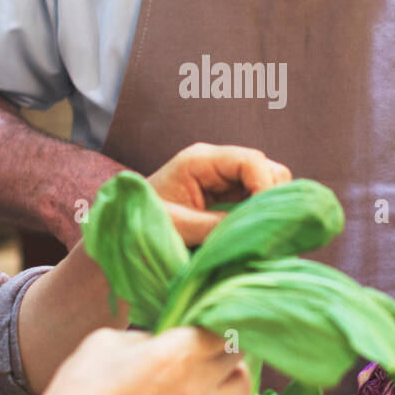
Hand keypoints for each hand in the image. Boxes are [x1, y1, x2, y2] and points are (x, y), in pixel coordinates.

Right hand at [40, 325, 250, 394]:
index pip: (221, 325)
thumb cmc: (80, 385)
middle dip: (222, 343)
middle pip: (235, 354)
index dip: (215, 317)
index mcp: (176, 351)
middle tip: (203, 342)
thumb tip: (168, 339)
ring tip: (214, 371)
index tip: (202, 318)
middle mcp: (195, 383)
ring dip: (233, 374)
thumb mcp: (110, 340)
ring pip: (243, 388)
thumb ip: (149, 335)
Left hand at [147, 142, 290, 245]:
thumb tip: (254, 230)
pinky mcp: (227, 196)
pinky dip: (261, 215)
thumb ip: (216, 226)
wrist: (123, 231)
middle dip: (271, 197)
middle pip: (267, 169)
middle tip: (261, 229)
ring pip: (268, 184)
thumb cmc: (140, 224)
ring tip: (256, 233)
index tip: (264, 218)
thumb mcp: (177, 226)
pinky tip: (252, 233)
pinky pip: (257, 200)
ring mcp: (224, 179)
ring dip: (268, 207)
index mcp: (200, 160)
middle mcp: (216, 164)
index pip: (251, 161)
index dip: (266, 187)